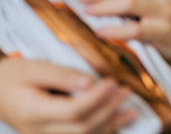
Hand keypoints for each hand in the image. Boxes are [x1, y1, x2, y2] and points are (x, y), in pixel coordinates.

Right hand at [0, 58, 134, 133]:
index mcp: (34, 112)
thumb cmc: (13, 76)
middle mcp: (40, 131)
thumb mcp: (34, 68)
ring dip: (111, 125)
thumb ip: (62, 75)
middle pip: (82, 128)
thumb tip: (90, 82)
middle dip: (109, 111)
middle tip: (127, 92)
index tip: (113, 82)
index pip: (74, 110)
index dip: (98, 98)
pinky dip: (101, 132)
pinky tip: (117, 123)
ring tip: (132, 111)